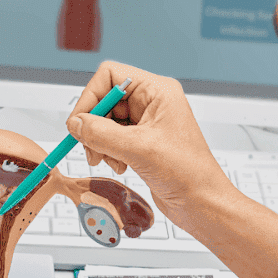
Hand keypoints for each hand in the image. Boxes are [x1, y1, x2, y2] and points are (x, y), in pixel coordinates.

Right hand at [65, 61, 233, 225]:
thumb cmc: (188, 173)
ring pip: (105, 120)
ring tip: (107, 160)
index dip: (91, 97)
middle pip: (105, 100)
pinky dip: (107, 151)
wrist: (202, 202)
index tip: (80, 122)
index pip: (110, 75)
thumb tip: (75, 123)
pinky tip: (119, 165)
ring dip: (99, 141)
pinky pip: (112, 137)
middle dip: (94, 125)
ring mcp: (147, 122)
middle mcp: (152, 102)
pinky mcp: (143, 141)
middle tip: (90, 147)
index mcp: (158, 91)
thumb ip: (100, 133)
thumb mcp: (138, 149)